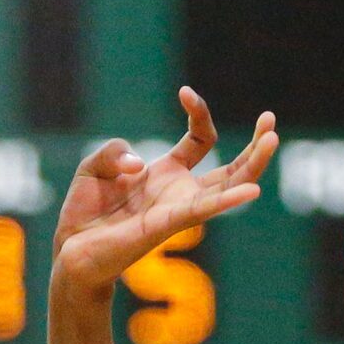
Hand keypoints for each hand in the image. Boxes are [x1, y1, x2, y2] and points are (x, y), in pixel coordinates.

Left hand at [53, 89, 278, 290]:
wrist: (71, 251)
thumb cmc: (85, 214)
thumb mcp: (94, 167)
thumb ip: (113, 151)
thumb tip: (138, 164)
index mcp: (167, 174)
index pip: (200, 140)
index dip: (199, 113)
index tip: (184, 92)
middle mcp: (179, 193)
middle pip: (231, 169)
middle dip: (255, 145)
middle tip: (271, 119)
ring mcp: (176, 210)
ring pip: (226, 188)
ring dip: (252, 166)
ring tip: (272, 140)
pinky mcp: (166, 226)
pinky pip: (202, 211)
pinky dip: (227, 201)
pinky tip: (251, 190)